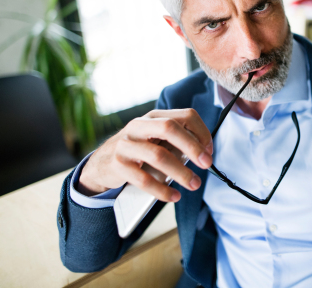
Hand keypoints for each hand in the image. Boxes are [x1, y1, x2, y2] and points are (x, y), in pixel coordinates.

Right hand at [78, 109, 212, 201]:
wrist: (102, 164)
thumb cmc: (139, 152)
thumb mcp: (157, 140)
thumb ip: (177, 142)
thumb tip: (204, 153)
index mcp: (154, 117)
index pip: (185, 115)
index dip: (201, 132)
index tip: (209, 151)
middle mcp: (139, 126)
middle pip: (170, 129)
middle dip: (192, 147)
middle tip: (207, 164)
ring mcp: (126, 144)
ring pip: (158, 155)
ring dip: (181, 172)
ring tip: (194, 184)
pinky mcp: (117, 164)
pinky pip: (143, 179)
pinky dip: (162, 190)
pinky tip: (174, 196)